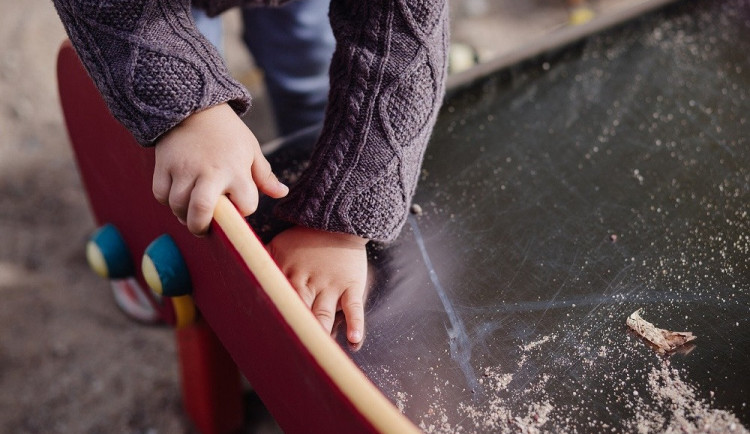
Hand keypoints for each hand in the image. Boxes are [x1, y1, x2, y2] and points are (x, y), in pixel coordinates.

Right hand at [153, 103, 287, 234]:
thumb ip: (264, 175)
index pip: (245, 205)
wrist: (193, 105)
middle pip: (201, 211)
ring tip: (191, 213)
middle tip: (204, 229)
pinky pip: (161, 194)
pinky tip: (178, 197)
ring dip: (184, 216)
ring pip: (178, 206)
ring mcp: (184, 169)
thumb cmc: (227, 132)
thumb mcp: (251, 149)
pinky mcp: (164, 165)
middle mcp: (209, 172)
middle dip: (201, 227)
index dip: (244, 209)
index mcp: (236, 170)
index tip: (239, 204)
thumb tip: (282, 193)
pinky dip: (168, 201)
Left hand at [267, 226, 368, 343]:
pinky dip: (355, 322)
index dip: (271, 320)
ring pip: (323, 313)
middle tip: (289, 353)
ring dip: (320, 331)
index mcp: (287, 274)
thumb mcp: (277, 246)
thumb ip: (261, 263)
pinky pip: (354, 306)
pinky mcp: (351, 285)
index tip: (264, 339)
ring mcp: (331, 285)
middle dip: (294, 331)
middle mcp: (308, 282)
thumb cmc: (304, 240)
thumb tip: (240, 279)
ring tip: (318, 349)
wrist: (337, 223)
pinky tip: (354, 338)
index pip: (276, 301)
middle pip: (299, 311)